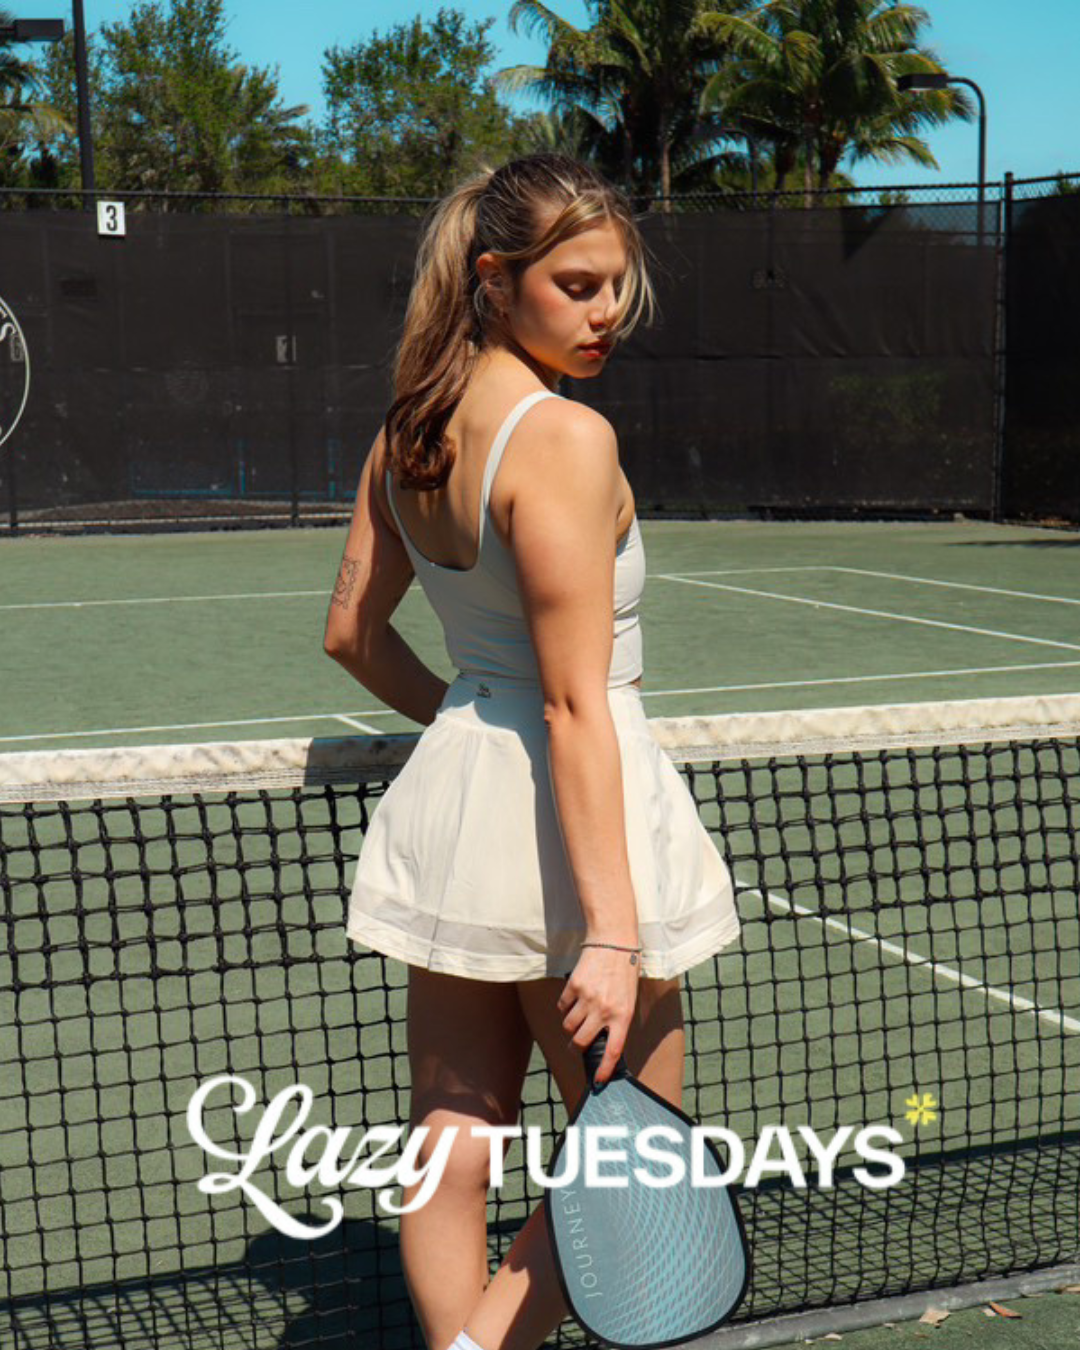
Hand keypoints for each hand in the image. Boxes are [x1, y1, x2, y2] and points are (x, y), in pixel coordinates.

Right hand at [557, 943, 639, 1085]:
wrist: (614, 942)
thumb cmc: (625, 971)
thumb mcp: (628, 998)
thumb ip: (616, 1019)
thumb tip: (601, 1040)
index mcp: (622, 1015)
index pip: (612, 1050)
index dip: (604, 1069)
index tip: (598, 1080)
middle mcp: (604, 1009)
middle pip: (580, 1041)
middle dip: (576, 1046)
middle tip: (577, 1043)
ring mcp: (587, 998)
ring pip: (569, 1025)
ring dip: (571, 1025)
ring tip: (578, 1014)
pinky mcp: (573, 986)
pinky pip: (562, 1007)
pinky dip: (566, 1006)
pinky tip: (575, 997)